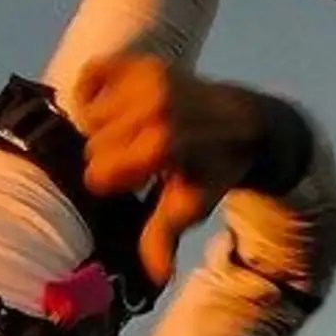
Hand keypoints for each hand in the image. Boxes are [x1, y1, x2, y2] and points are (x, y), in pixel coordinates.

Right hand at [69, 53, 264, 285]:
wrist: (245, 121)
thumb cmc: (213, 169)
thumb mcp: (191, 204)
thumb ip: (164, 235)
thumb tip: (156, 275)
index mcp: (163, 146)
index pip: (99, 174)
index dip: (114, 183)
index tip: (136, 181)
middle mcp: (155, 108)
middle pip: (93, 147)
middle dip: (110, 156)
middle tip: (140, 157)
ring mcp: (149, 79)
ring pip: (90, 115)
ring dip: (104, 127)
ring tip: (133, 131)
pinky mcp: (143, 61)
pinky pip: (93, 73)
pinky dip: (94, 88)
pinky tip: (111, 104)